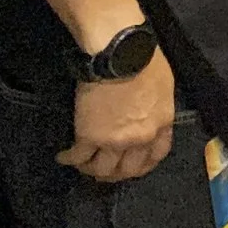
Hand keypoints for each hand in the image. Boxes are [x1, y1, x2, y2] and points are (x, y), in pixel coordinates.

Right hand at [60, 47, 174, 182]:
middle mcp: (141, 138)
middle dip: (116, 173)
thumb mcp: (164, 85)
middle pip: (128, 169)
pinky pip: (78, 157)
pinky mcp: (89, 137)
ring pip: (102, 169)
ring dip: (91, 169)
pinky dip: (69, 159)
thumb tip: (147, 114)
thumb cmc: (145, 60)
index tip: (132, 166)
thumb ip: (156, 107)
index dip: (142, 165)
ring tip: (83, 164)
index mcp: (162, 124)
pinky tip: (63, 157)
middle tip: (104, 170)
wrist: (121, 54)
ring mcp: (115, 141)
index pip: (156, 156)